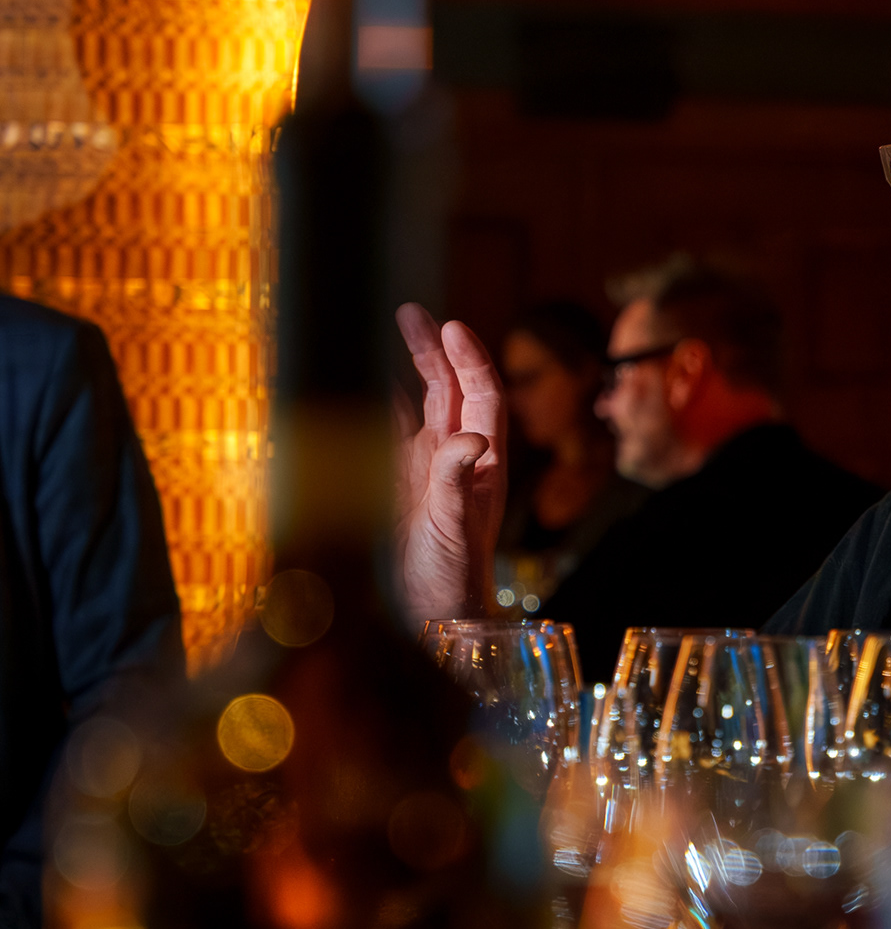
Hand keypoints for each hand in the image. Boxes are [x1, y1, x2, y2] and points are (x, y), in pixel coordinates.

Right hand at [394, 304, 506, 623]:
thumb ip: (457, 480)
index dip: (470, 359)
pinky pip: (390, 433)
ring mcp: (427, 469)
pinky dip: (380, 404)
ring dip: (412, 368)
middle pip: (451, 389)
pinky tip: (369, 380)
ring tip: (396, 327)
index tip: (452, 326)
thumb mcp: (455, 526)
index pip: (483, 395)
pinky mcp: (398, 485)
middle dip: (436, 350)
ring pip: (421, 405)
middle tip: (412, 312)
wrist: (430, 616)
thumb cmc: (452, 578)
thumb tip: (471, 437)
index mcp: (483, 462)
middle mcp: (458, 458)